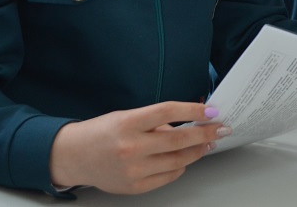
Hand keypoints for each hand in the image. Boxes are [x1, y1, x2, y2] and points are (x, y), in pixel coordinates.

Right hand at [49, 101, 229, 193]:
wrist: (75, 156)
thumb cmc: (102, 132)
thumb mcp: (126, 117)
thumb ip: (155, 121)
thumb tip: (188, 122)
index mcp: (128, 123)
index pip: (168, 112)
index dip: (193, 110)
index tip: (211, 110)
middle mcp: (131, 147)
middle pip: (179, 140)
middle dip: (205, 133)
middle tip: (221, 128)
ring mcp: (133, 170)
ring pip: (178, 161)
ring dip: (197, 151)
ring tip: (207, 143)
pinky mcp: (135, 186)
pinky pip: (168, 176)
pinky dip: (180, 166)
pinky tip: (185, 158)